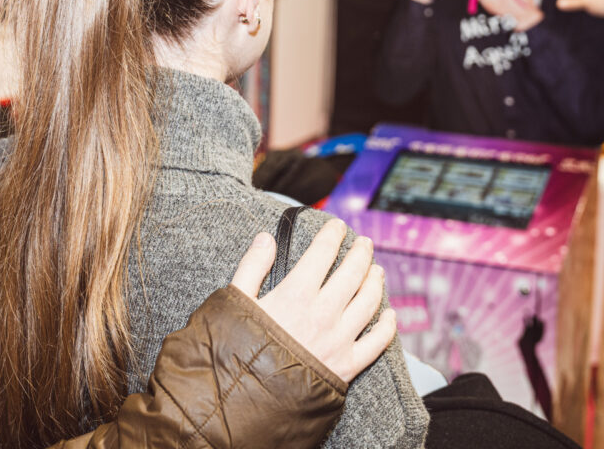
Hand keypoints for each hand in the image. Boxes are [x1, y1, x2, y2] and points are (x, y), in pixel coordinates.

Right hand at [231, 220, 395, 383]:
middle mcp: (323, 313)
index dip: (332, 235)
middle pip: (352, 273)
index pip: (322, 253)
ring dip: (376, 281)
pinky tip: (391, 315)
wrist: (247, 401)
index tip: (338, 225)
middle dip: (361, 253)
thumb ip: (253, 266)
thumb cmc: (239, 349)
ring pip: (369, 302)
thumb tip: (266, 238)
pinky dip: (388, 327)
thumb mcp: (236, 301)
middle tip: (365, 242)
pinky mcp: (347, 367)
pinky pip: (377, 343)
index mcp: (296, 294)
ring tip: (377, 269)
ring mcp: (339, 340)